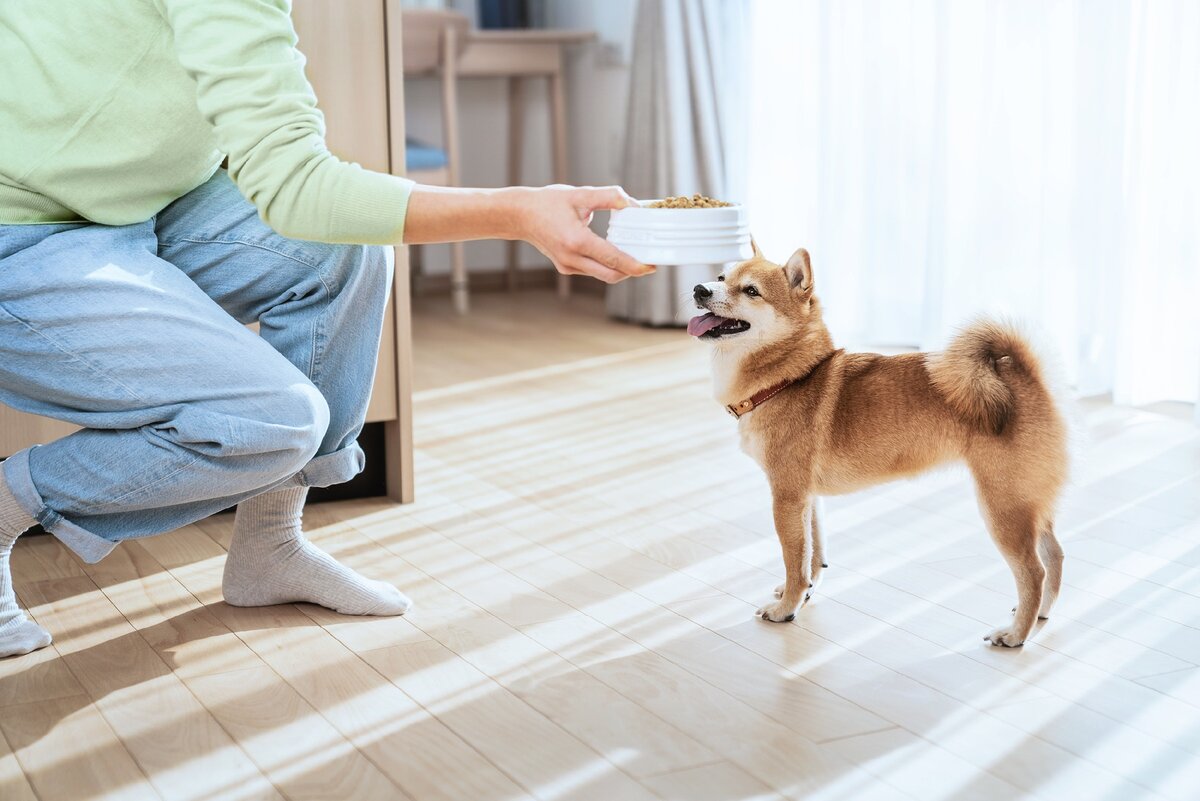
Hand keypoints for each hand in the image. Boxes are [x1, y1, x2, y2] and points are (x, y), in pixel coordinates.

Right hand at [508, 185, 654, 283]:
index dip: (635, 265)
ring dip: (620, 268)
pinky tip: (615, 253)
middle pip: (611, 275)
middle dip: (632, 271)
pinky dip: (606, 265)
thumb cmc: (548, 203)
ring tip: (635, 256)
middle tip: (649, 263)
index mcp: (576, 241)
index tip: (651, 266)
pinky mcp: (566, 268)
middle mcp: (571, 259)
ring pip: (602, 275)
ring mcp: (568, 266)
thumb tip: (633, 204)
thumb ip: (609, 197)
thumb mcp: (580, 194)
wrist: (520, 215)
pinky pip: (592, 271)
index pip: (612, 258)